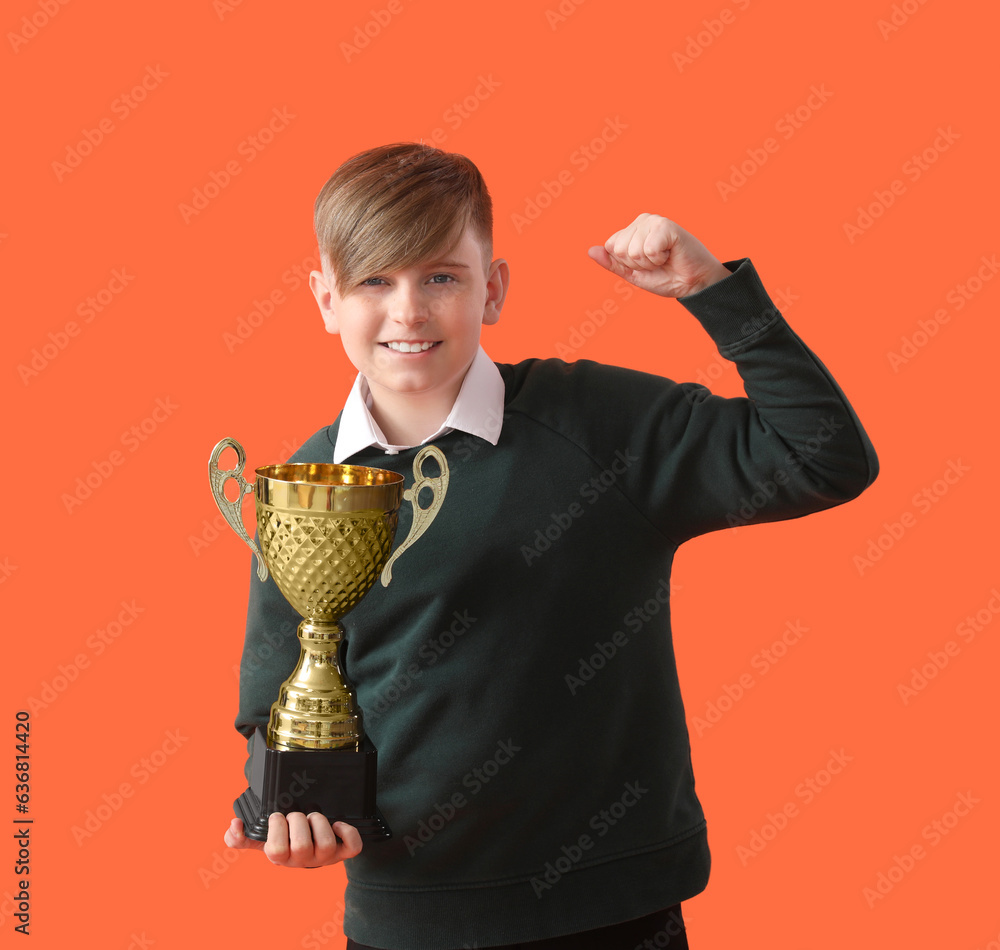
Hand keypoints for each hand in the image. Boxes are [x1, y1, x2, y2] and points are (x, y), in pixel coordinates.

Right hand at [223, 813, 362, 867]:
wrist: (310, 845)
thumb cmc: (284, 839)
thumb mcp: (261, 838)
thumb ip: (240, 837)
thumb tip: (234, 825)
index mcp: (282, 858)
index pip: (276, 851)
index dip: (277, 828)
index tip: (277, 816)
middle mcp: (304, 861)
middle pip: (302, 846)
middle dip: (298, 821)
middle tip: (295, 815)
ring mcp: (325, 857)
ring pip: (326, 845)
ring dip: (319, 823)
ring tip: (313, 817)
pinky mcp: (343, 852)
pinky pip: (353, 847)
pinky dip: (348, 833)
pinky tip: (337, 824)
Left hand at [588, 213, 731, 297]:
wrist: (692, 283)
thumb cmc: (666, 277)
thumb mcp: (633, 273)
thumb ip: (613, 263)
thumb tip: (590, 251)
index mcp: (632, 230)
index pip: (611, 247)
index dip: (627, 263)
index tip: (646, 264)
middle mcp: (642, 221)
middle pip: (620, 249)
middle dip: (638, 263)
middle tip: (657, 262)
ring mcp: (654, 221)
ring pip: (633, 250)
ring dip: (649, 262)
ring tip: (664, 258)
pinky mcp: (665, 226)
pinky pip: (648, 249)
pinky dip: (659, 258)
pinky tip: (671, 253)